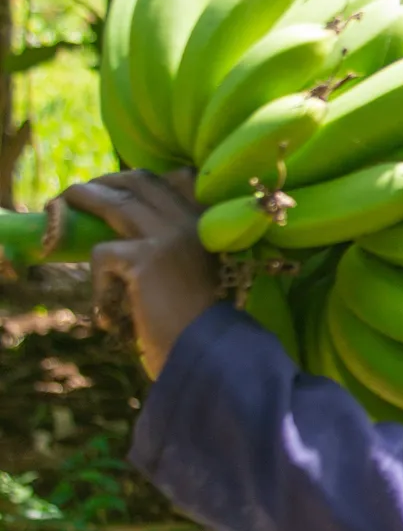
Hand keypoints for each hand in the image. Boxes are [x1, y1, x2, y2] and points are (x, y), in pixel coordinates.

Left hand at [60, 169, 219, 378]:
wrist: (212, 351)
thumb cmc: (204, 325)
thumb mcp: (194, 276)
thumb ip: (174, 252)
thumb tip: (128, 240)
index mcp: (206, 225)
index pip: (169, 182)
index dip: (136, 179)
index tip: (114, 186)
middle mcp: (190, 223)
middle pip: (140, 182)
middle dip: (106, 181)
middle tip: (81, 192)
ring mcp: (168, 237)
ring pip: (116, 203)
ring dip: (84, 200)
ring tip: (62, 205)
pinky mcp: (145, 259)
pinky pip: (102, 253)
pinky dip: (98, 286)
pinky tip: (106, 314)